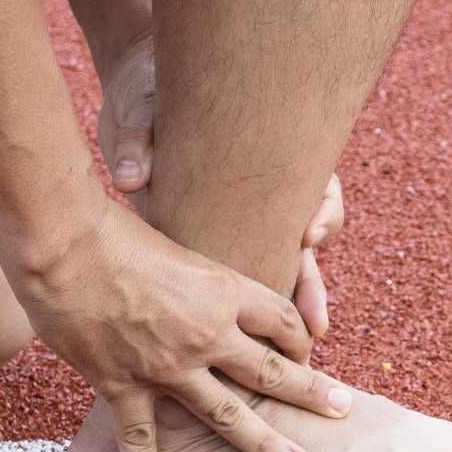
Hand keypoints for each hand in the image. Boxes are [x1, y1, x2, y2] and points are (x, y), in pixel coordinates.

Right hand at [19, 201, 353, 451]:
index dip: (300, 337)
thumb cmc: (113, 231)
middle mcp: (207, 333)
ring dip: (266, 445)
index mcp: (224, 291)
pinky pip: (140, 436)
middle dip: (311, 393)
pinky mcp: (122, 383)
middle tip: (342, 409)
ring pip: (228, 414)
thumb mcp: (175, 242)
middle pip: (271, 371)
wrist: (64, 245)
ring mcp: (167, 365)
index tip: (306, 352)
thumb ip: (195, 274)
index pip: (282, 320)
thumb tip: (199, 282)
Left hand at [94, 34, 345, 339]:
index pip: (318, 188)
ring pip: (282, 273)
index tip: (308, 235)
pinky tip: (244, 349)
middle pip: (305, 245)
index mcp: (267, 158)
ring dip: (289, 313)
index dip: (321, 214)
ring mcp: (245, 223)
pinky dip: (248, 318)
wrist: (133, 100)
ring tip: (296, 352)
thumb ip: (140, 140)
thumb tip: (130, 175)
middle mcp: (266, 196)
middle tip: (315, 324)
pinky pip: (243, 287)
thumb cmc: (149, 99)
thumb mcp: (143, 112)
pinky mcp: (213, 246)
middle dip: (310, 287)